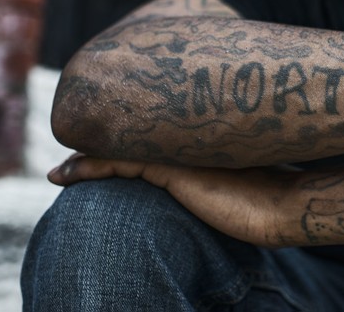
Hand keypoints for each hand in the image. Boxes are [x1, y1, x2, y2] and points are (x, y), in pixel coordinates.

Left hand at [48, 154, 300, 246]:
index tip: (94, 147)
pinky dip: (87, 167)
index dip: (119, 140)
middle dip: (99, 144)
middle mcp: (185, 142)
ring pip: (119, 148)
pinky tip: (64, 175)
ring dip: (85, 159)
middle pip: (130, 139)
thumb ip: (217, 173)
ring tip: (60, 171)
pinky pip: (117, 164)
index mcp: (196, 142)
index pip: (148, 136)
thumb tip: (212, 184)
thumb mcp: (235, 182)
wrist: (283, 206)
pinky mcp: (172, 169)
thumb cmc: (268, 199)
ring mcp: (179, 152)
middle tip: (70, 158)